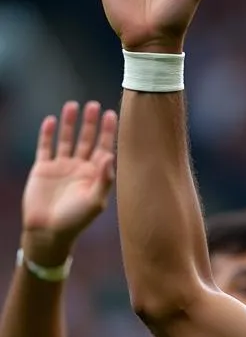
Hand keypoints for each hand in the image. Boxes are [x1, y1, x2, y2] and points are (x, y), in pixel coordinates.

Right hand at [22, 102, 116, 263]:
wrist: (49, 232)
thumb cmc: (76, 220)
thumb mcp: (95, 201)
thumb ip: (104, 179)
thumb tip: (109, 156)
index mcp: (95, 175)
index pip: (104, 148)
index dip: (107, 132)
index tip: (112, 114)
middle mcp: (80, 168)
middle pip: (87, 140)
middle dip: (91, 123)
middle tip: (94, 105)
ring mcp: (61, 167)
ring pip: (66, 139)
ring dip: (70, 124)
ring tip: (73, 105)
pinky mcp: (43, 168)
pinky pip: (45, 147)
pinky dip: (47, 134)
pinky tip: (50, 120)